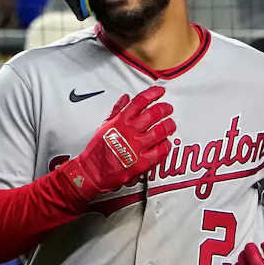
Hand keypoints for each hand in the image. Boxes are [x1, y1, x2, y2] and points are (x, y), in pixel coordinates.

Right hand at [60, 86, 175, 199]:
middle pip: (154, 113)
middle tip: (168, 109)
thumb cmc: (97, 151)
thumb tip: (126, 98)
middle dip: (165, 108)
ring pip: (161, 131)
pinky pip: (161, 151)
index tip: (160, 92)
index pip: (140, 101)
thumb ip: (117, 111)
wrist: (93, 173)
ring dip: (169, 126)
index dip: (153, 93)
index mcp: (120, 121)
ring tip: (170, 125)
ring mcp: (137, 147)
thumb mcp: (105, 126)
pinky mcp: (142, 162)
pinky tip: (165, 144)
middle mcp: (130, 132)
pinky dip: (166, 145)